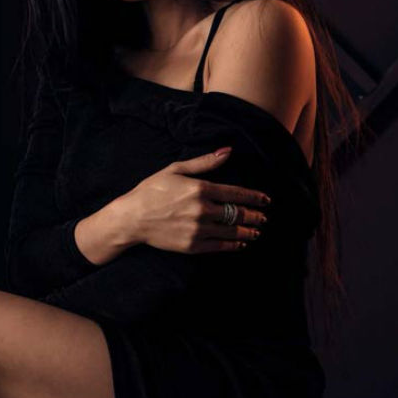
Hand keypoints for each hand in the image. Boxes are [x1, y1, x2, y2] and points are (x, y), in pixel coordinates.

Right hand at [127, 146, 270, 253]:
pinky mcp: (192, 246)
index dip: (254, 197)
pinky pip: (219, 246)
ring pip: (232, 231)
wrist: (131, 218)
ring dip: (248, 232)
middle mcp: (202, 210)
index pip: (236, 193)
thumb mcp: (175, 170)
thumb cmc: (151, 190)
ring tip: (257, 232)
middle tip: (264, 217)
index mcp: (200, 189)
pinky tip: (240, 243)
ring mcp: (198, 229)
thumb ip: (204, 162)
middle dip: (254, 215)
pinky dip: (233, 245)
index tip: (266, 200)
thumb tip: (227, 151)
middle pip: (237, 213)